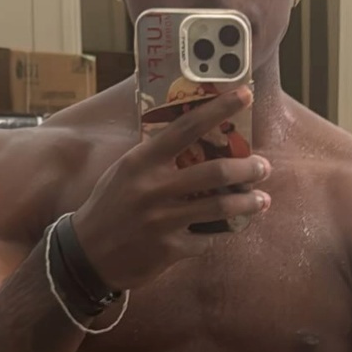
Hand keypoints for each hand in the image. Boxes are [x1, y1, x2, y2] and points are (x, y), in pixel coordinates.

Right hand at [72, 87, 269, 294]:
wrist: (88, 256)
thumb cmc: (111, 207)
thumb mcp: (126, 172)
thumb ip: (157, 158)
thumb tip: (197, 137)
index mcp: (142, 161)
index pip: (186, 127)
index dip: (219, 109)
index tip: (245, 95)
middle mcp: (153, 188)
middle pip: (215, 171)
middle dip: (248, 168)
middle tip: (263, 166)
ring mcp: (162, 220)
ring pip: (221, 208)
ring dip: (248, 203)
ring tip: (262, 200)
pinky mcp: (169, 250)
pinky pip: (207, 239)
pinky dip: (218, 235)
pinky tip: (223, 231)